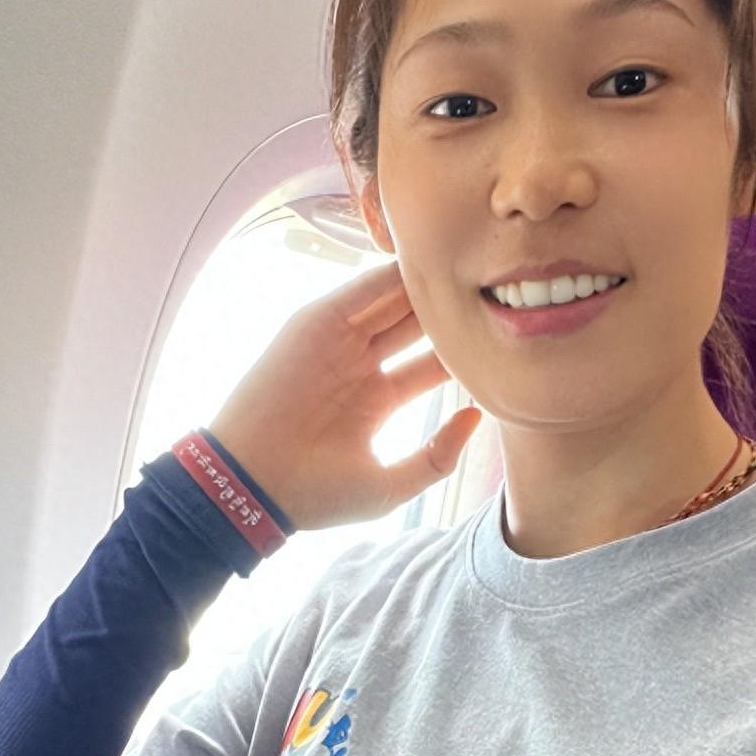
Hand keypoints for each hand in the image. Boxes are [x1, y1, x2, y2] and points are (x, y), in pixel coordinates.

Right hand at [207, 260, 481, 530]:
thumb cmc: (317, 494)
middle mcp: (359, 366)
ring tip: (469, 266)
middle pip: (415, 327)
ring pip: (391, 303)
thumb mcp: (392, 485)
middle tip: (494, 289)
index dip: (465, 351)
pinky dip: (388, 273)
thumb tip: (479, 416)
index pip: (431, 363)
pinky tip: (425, 260)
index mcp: (378, 399)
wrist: (252, 486)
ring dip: (425, 286)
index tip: (502, 337)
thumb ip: (439, 455)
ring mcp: (336, 343)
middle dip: (449, 311)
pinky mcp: (313, 324)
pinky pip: (358, 291)